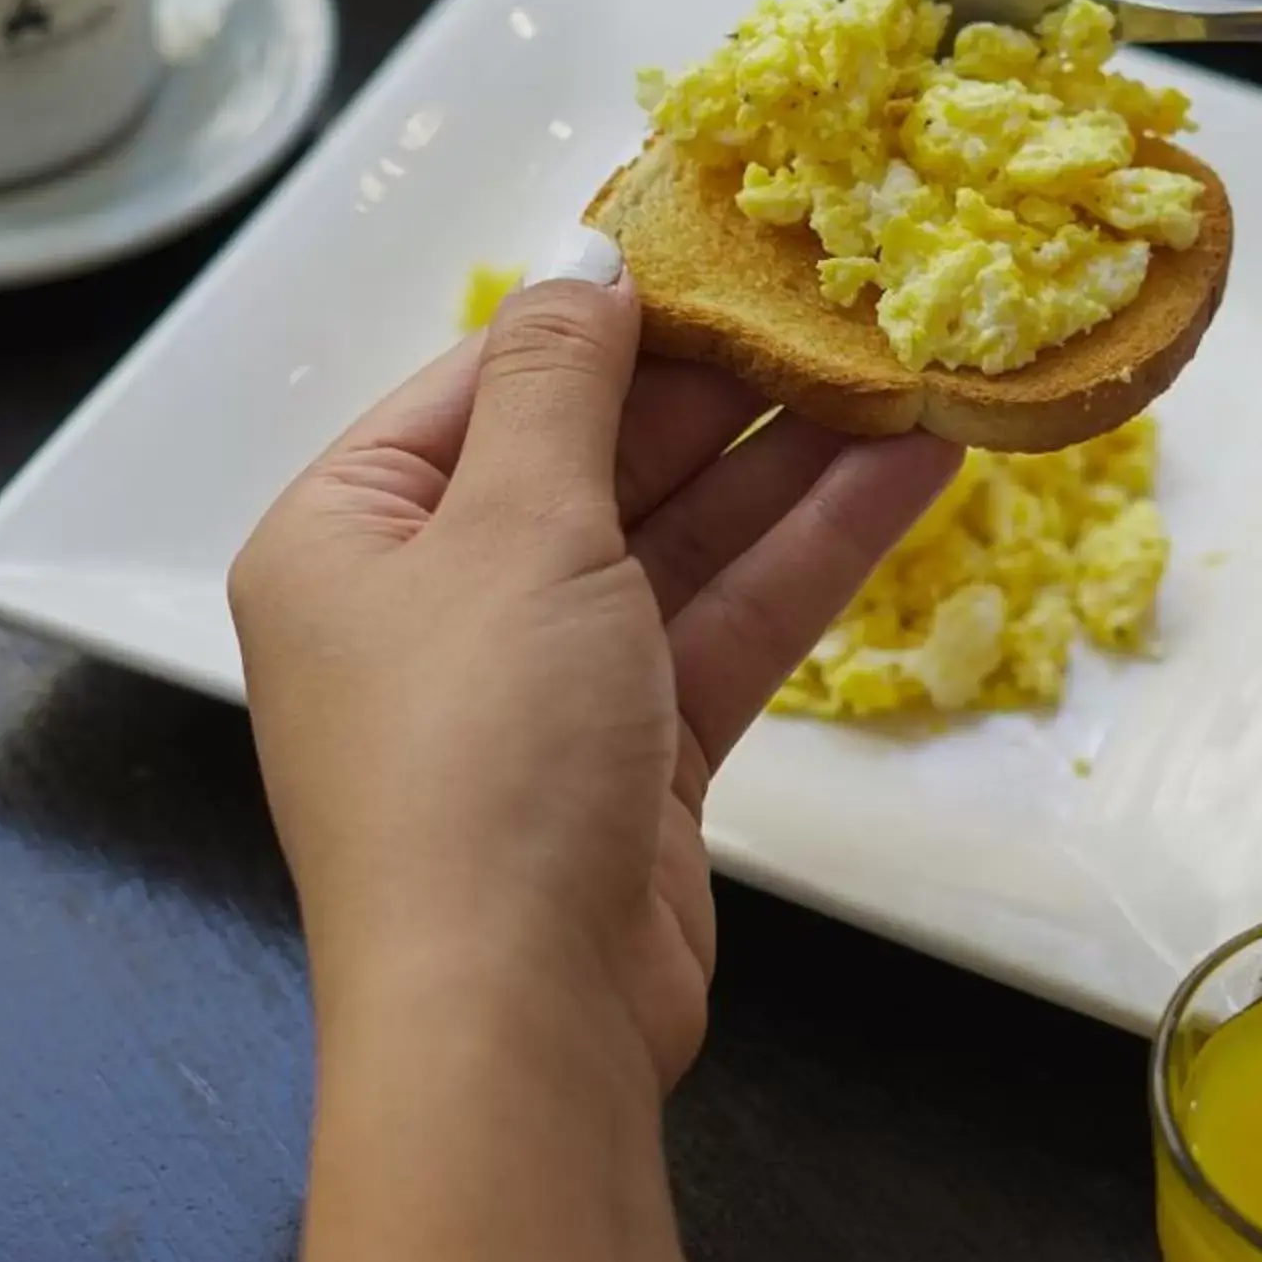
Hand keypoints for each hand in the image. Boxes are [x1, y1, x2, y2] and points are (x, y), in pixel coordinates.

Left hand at [231, 235, 955, 1088]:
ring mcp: (540, 684)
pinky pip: (722, 623)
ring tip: (913, 366)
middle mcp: (432, 602)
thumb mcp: (511, 531)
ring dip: (792, 461)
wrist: (517, 1021)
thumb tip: (585, 261)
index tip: (725, 241)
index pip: (485, 382)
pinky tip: (908, 473)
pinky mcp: (634, 755)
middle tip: (848, 295)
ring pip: (677, 539)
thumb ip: (560, 385)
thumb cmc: (477, 758)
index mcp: (348, 536)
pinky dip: (808, 555)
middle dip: (726, 385)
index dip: (608, 310)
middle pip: (592, 455)